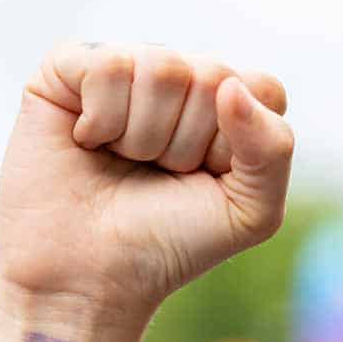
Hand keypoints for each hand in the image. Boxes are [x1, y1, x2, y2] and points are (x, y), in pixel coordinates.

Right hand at [0, 42, 293, 326]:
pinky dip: (100, 118)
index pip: (260, 88)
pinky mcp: (69, 67)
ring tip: (122, 159)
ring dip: (142, 135)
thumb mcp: (250, 212)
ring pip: (161, 67)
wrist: (88, 276)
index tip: (203, 178)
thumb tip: (229, 86)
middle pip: (212, 75)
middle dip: (185, 144)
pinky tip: (87, 141)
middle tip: (156, 173)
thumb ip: (273, 149)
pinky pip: (108, 65)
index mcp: (228, 101)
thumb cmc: (169, 243)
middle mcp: (179, 74)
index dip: (232, 144)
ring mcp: (126, 65)